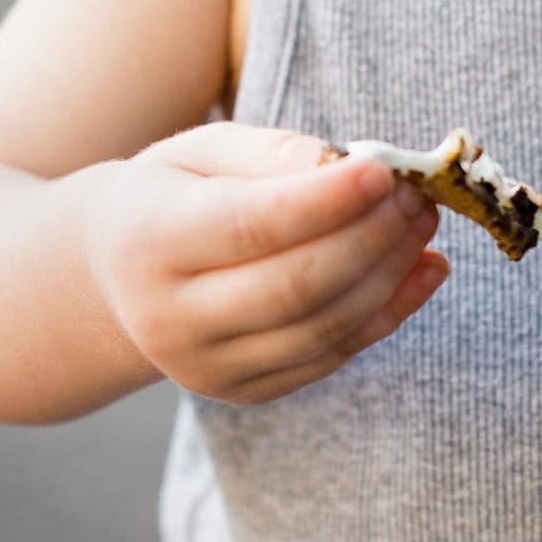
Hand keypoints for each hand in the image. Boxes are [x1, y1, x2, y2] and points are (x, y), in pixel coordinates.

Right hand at [85, 123, 447, 404]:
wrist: (117, 275)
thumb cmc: (174, 193)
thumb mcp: (202, 150)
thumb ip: (275, 152)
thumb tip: (352, 165)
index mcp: (149, 240)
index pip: (249, 226)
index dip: (324, 201)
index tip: (384, 170)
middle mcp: (168, 316)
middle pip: (293, 287)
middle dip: (370, 238)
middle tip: (416, 196)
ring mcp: (205, 366)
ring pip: (321, 329)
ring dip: (389, 276)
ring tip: (423, 225)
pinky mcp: (245, 390)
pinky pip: (331, 357)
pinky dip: (389, 314)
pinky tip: (423, 270)